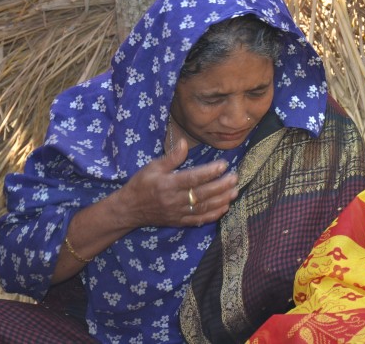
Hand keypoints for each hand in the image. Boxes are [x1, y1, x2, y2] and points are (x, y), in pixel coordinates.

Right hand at [116, 138, 238, 227]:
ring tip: (234, 191)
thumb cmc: (141, 184)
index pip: (192, 178)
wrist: (129, 209)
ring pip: (204, 207)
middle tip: (234, 178)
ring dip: (221, 200)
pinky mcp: (180, 221)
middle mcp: (174, 200)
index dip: (209, 172)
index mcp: (168, 184)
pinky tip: (224, 207)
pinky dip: (213, 215)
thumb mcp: (152, 166)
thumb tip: (184, 143)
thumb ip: (171, 157)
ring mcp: (178, 213)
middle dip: (221, 186)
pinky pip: (199, 219)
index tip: (223, 165)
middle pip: (202, 194)